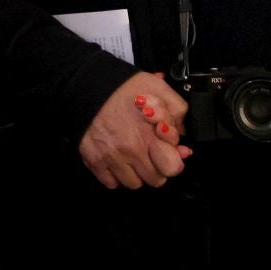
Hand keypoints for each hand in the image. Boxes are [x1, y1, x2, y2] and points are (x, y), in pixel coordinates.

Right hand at [77, 72, 190, 189]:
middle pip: (154, 180)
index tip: (167, 153)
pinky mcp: (94, 161)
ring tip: (132, 155)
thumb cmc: (123, 88)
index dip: (173, 160)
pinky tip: (116, 159)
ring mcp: (112, 157)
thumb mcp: (159, 90)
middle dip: (155, 167)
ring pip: (133, 184)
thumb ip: (177, 114)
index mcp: (150, 134)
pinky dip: (115, 175)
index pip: (172, 168)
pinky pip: (111, 183)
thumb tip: (182, 140)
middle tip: (149, 153)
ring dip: (135, 173)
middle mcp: (131, 150)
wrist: (88, 85)